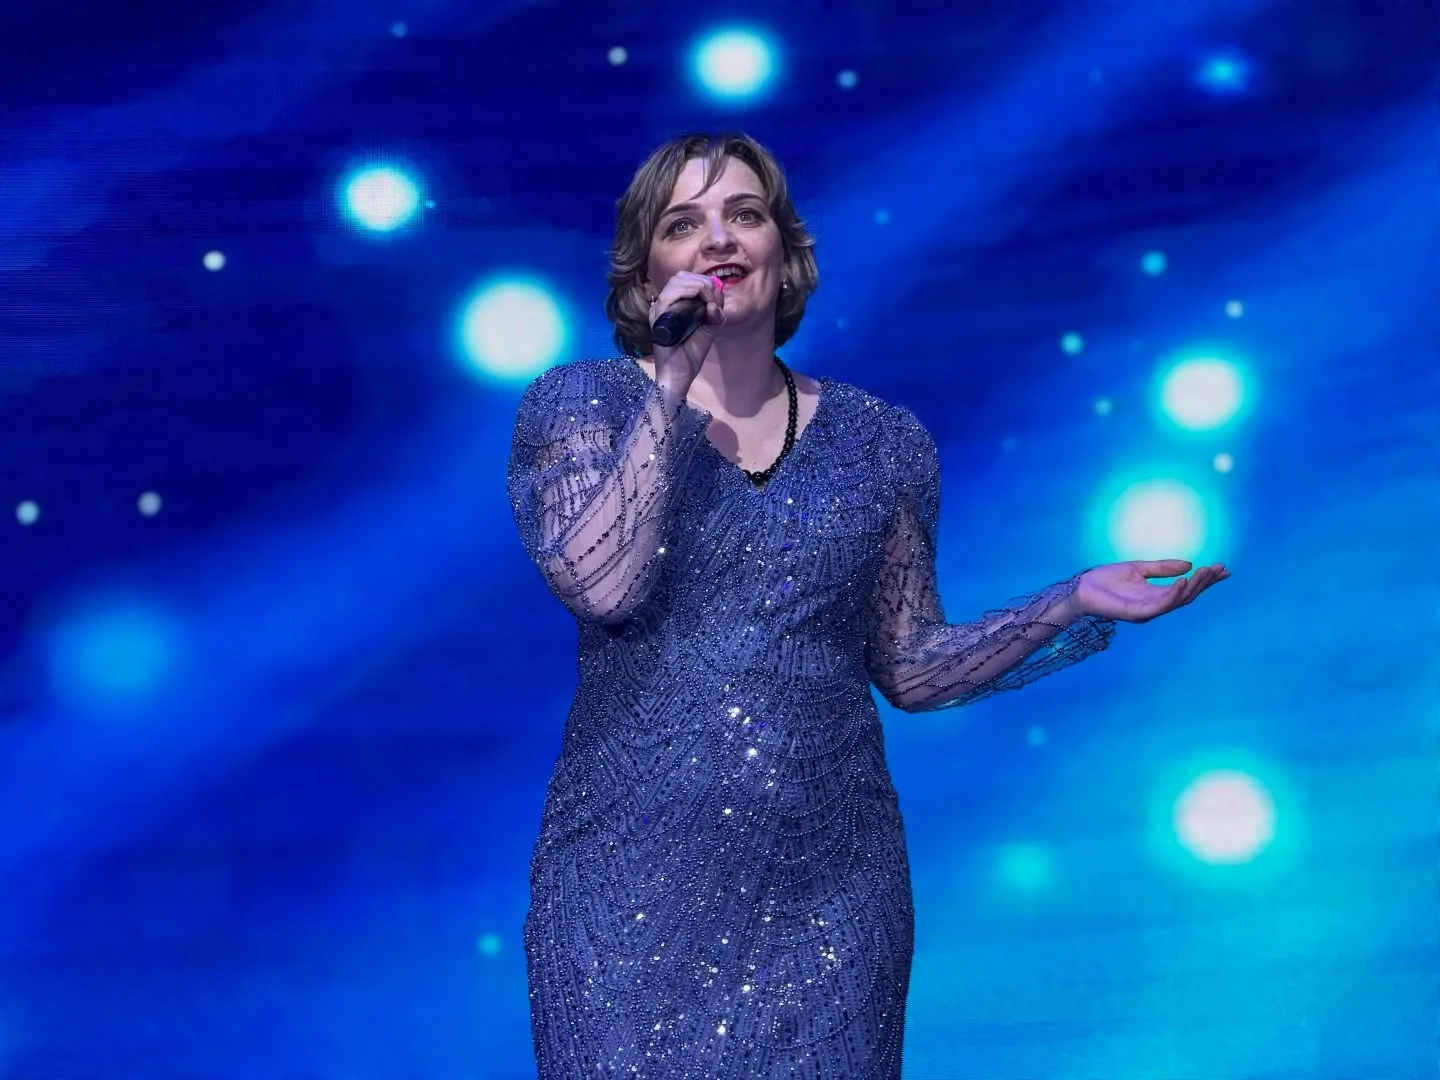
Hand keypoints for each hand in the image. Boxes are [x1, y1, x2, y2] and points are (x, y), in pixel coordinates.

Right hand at [649, 272, 726, 391]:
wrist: (679, 375)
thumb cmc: (690, 355)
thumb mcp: (708, 330)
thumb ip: (714, 314)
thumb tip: (716, 303)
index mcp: (674, 304)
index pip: (686, 280)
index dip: (704, 282)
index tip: (717, 297)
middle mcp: (664, 304)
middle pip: (681, 277)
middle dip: (703, 282)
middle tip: (715, 297)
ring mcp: (658, 309)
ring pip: (677, 282)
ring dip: (698, 286)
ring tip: (710, 300)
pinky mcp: (657, 317)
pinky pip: (669, 297)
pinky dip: (689, 293)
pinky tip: (703, 302)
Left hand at [1072, 560, 1228, 622]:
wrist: (1081, 589)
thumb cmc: (1105, 580)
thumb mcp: (1138, 568)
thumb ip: (1161, 568)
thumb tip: (1188, 564)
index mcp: (1156, 595)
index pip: (1187, 588)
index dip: (1206, 580)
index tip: (1224, 569)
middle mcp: (1155, 605)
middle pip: (1187, 595)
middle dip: (1205, 583)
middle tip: (1220, 569)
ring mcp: (1147, 611)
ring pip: (1177, 601)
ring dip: (1194, 587)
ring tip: (1206, 572)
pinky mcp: (1136, 614)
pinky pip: (1160, 605)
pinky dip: (1174, 594)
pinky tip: (1184, 581)